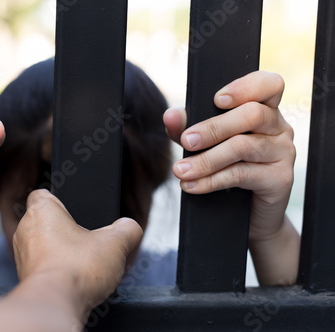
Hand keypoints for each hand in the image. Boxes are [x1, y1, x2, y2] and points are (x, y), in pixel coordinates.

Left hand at [0, 190, 142, 331]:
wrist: (53, 303)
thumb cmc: (76, 268)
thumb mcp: (114, 242)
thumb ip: (127, 230)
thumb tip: (133, 229)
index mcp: (43, 209)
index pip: (45, 194)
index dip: (60, 201)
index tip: (71, 212)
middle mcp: (25, 228)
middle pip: (41, 219)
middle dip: (60, 228)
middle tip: (80, 238)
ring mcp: (20, 252)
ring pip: (36, 243)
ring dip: (53, 250)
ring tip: (75, 260)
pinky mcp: (21, 274)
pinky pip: (36, 264)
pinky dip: (49, 268)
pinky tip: (66, 278)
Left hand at [164, 71, 298, 284]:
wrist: (249, 215)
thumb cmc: (228, 169)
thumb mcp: (205, 145)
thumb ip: (188, 127)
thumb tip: (170, 116)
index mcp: (265, 109)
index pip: (269, 84)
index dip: (245, 87)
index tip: (217, 99)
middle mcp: (279, 127)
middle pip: (251, 114)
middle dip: (212, 128)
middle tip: (185, 141)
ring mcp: (283, 152)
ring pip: (243, 146)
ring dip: (206, 159)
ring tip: (180, 170)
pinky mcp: (280, 179)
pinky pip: (242, 175)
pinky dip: (211, 180)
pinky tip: (192, 185)